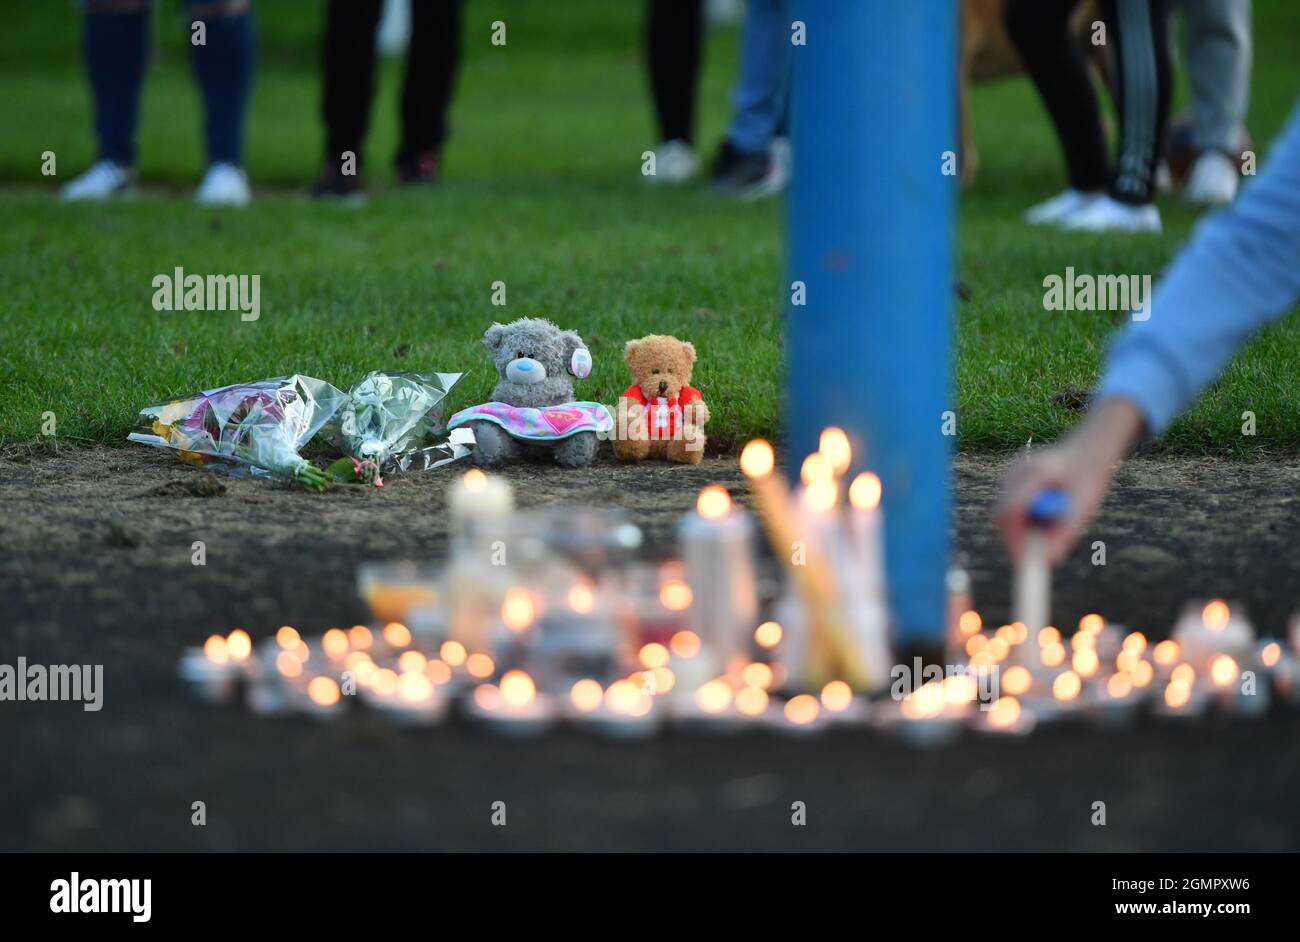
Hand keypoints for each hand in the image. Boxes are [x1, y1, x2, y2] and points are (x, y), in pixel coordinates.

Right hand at [996, 398, 1144, 564]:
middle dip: (1017, 536)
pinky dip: (1024, 512)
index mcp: (1038, 473)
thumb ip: (1063, 534)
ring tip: (1051, 519)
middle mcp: (1019, 469)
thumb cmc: (1089, 478)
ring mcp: (1011, 470)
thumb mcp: (1082, 509)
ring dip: (1022, 523)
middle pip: (1003, 513)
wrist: (1090, 449)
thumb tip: (1048, 561)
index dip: (1014, 540)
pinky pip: (1009, 501)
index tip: (1023, 562)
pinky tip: (1045, 503)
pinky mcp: (1010, 473)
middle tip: (1035, 555)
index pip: (1011, 512)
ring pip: (1006, 509)